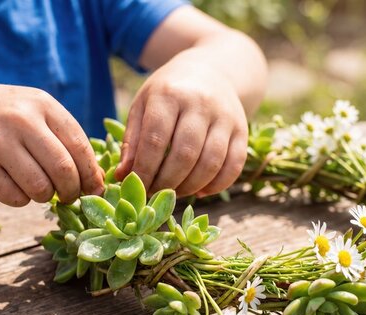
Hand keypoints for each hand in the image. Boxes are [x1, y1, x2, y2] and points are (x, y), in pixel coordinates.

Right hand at [0, 84, 103, 205]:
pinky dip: (22, 200)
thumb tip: (98, 181)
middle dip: (72, 191)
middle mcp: (21, 120)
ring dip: (46, 197)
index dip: (91, 174)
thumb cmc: (9, 119)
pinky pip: (14, 197)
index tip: (96, 189)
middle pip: (63, 170)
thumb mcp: (38, 113)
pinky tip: (18, 187)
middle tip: (70, 197)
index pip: (79, 146)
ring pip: (39, 187)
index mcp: (43, 105)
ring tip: (42, 190)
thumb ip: (67, 140)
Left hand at [115, 61, 247, 197]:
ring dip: (191, 187)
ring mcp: (225, 116)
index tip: (137, 187)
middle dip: (167, 183)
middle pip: (185, 154)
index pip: (155, 140)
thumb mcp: (144, 105)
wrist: (211, 70)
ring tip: (175, 193)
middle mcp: (200, 103)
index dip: (145, 170)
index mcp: (169, 94)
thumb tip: (123, 177)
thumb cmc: (169, 92)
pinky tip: (200, 191)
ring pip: (211, 163)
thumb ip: (133, 140)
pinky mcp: (242, 130)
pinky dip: (217, 185)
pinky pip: (234, 165)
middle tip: (155, 194)